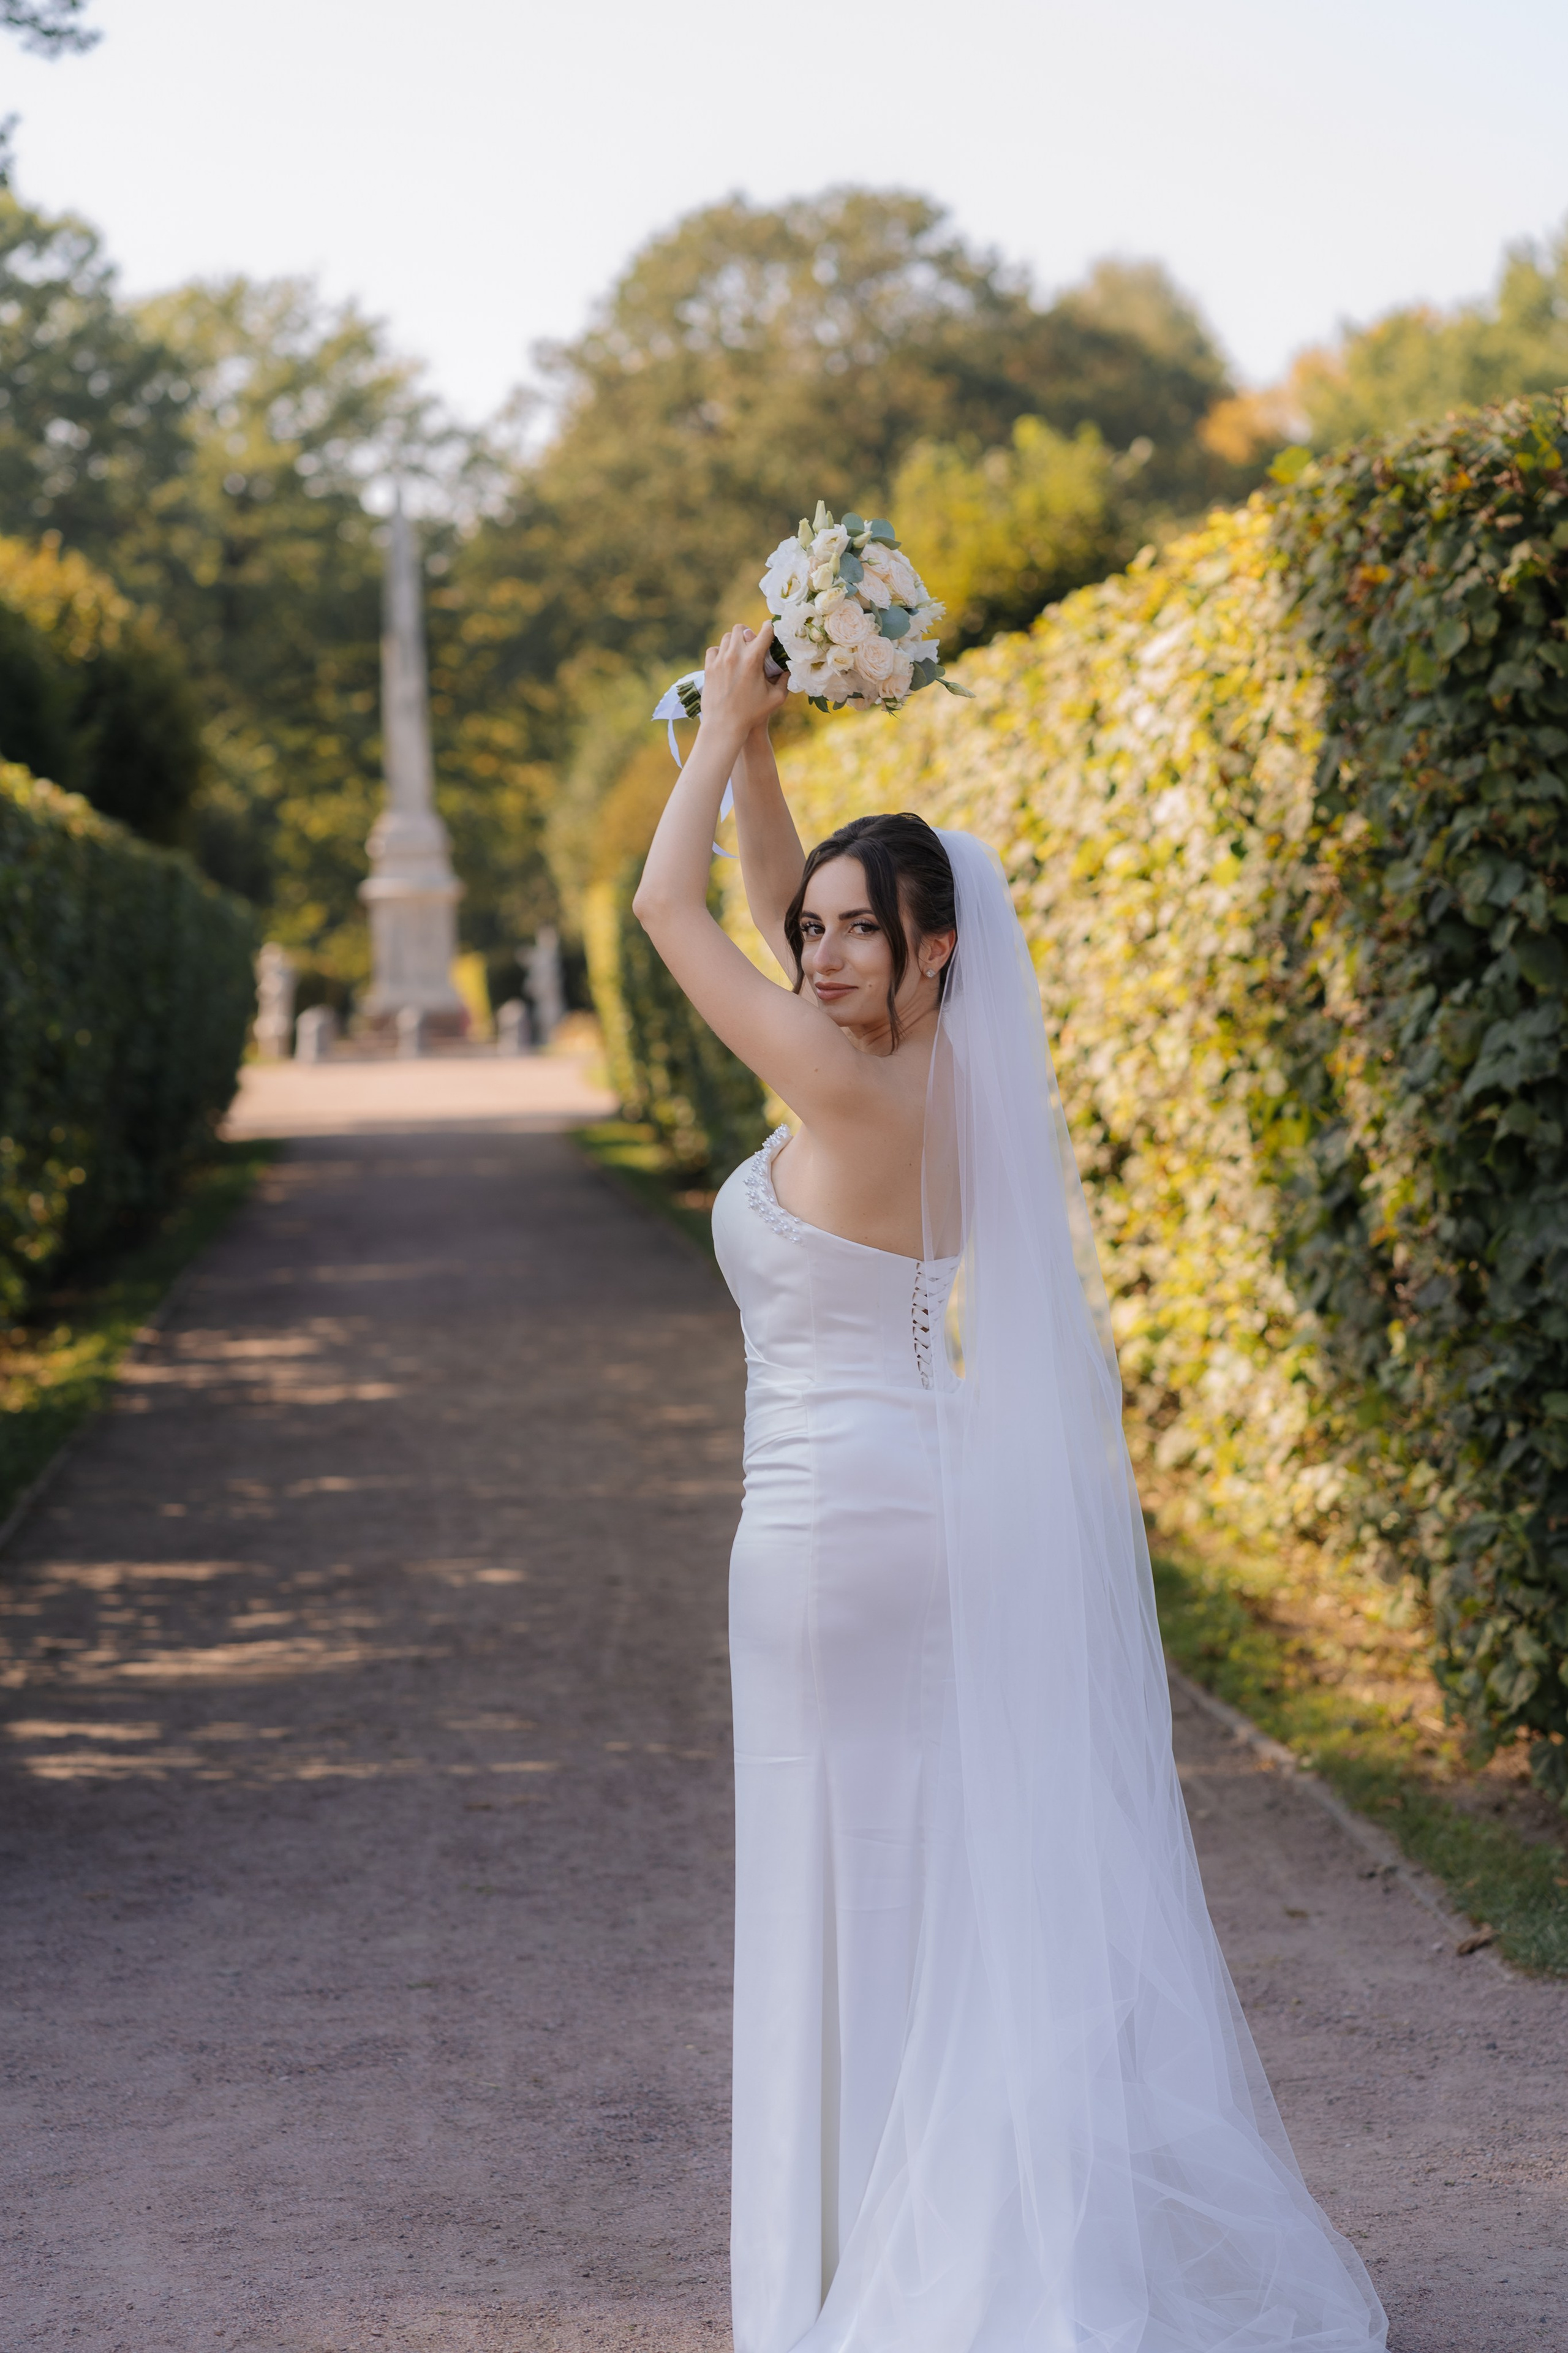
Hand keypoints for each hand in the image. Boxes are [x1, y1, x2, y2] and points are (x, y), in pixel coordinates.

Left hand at [701, 623, 787, 746]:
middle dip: (748, 633)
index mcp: (753, 659)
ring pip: (726, 637)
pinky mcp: (709, 668)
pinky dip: (720, 652)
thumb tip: (787, 670)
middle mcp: (735, 655)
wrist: (724, 726)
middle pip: (741, 629)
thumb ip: (785, 682)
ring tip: (739, 653)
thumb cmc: (752, 714)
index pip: (765, 631)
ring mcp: (719, 660)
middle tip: (752, 644)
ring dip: (734, 642)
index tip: (771, 631)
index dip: (770, 628)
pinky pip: (713, 650)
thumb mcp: (776, 699)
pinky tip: (725, 661)